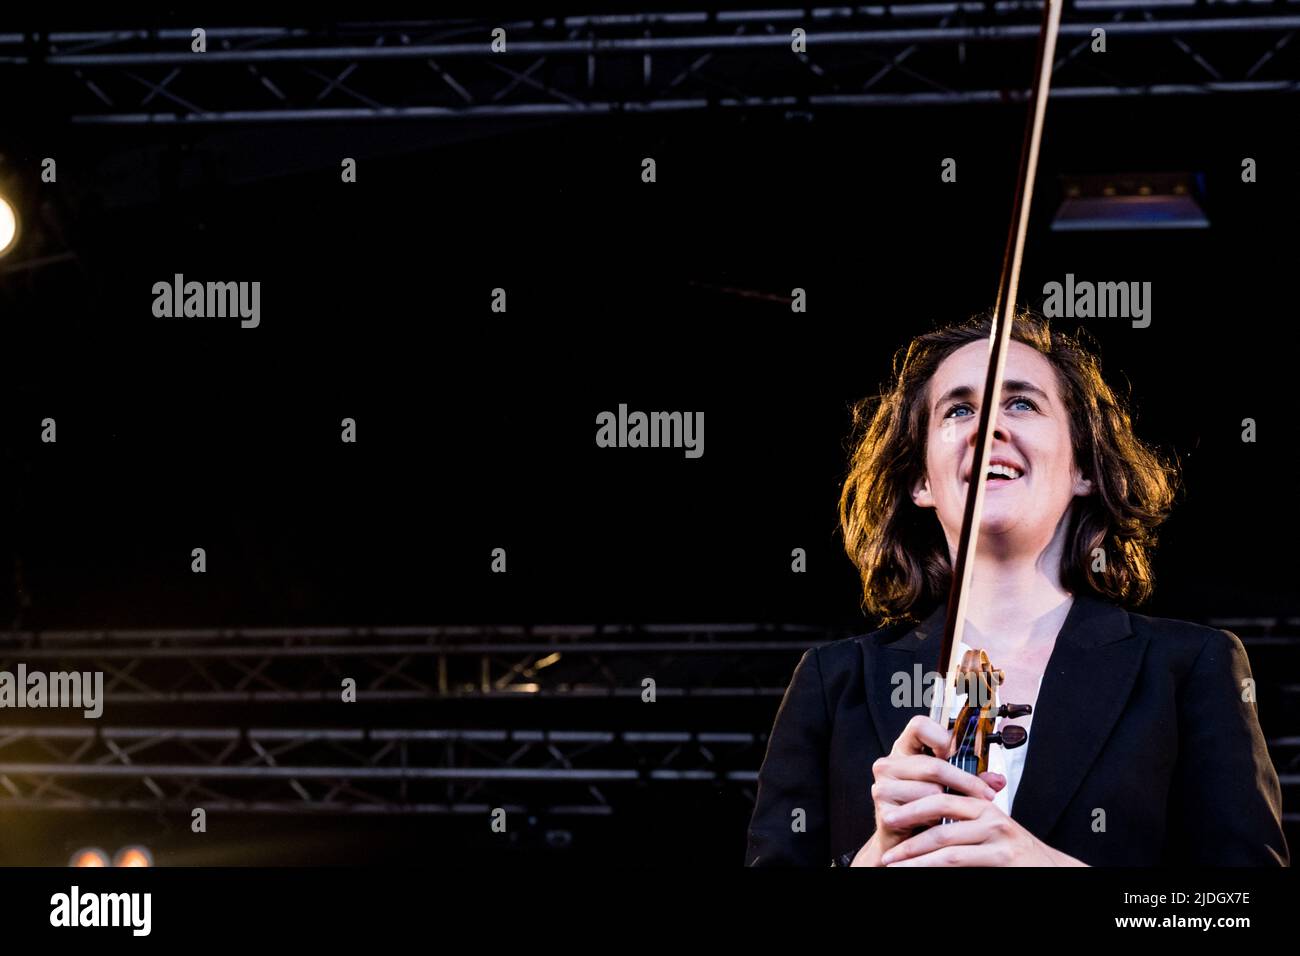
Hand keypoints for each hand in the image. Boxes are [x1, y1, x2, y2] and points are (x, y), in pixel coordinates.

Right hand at [850, 714, 1004, 865]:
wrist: (904, 844)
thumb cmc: (926, 811)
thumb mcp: (949, 787)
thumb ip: (972, 780)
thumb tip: (998, 780)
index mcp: (904, 750)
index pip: (919, 726)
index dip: (941, 737)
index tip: (957, 752)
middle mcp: (889, 764)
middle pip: (933, 764)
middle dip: (965, 781)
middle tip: (985, 794)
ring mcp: (883, 787)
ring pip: (931, 790)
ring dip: (950, 804)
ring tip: (954, 811)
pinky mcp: (884, 811)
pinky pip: (922, 812)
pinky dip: (936, 820)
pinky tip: (938, 823)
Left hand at [878, 791, 1078, 865]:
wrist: (1049, 870)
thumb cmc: (1012, 854)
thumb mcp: (986, 831)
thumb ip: (960, 823)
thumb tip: (921, 823)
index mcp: (981, 804)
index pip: (940, 794)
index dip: (912, 800)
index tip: (889, 807)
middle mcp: (989, 814)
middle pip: (938, 808)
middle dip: (907, 817)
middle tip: (884, 822)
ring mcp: (996, 835)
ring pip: (943, 839)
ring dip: (912, 851)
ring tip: (891, 859)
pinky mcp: (1002, 856)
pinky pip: (957, 859)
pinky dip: (931, 865)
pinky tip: (916, 869)